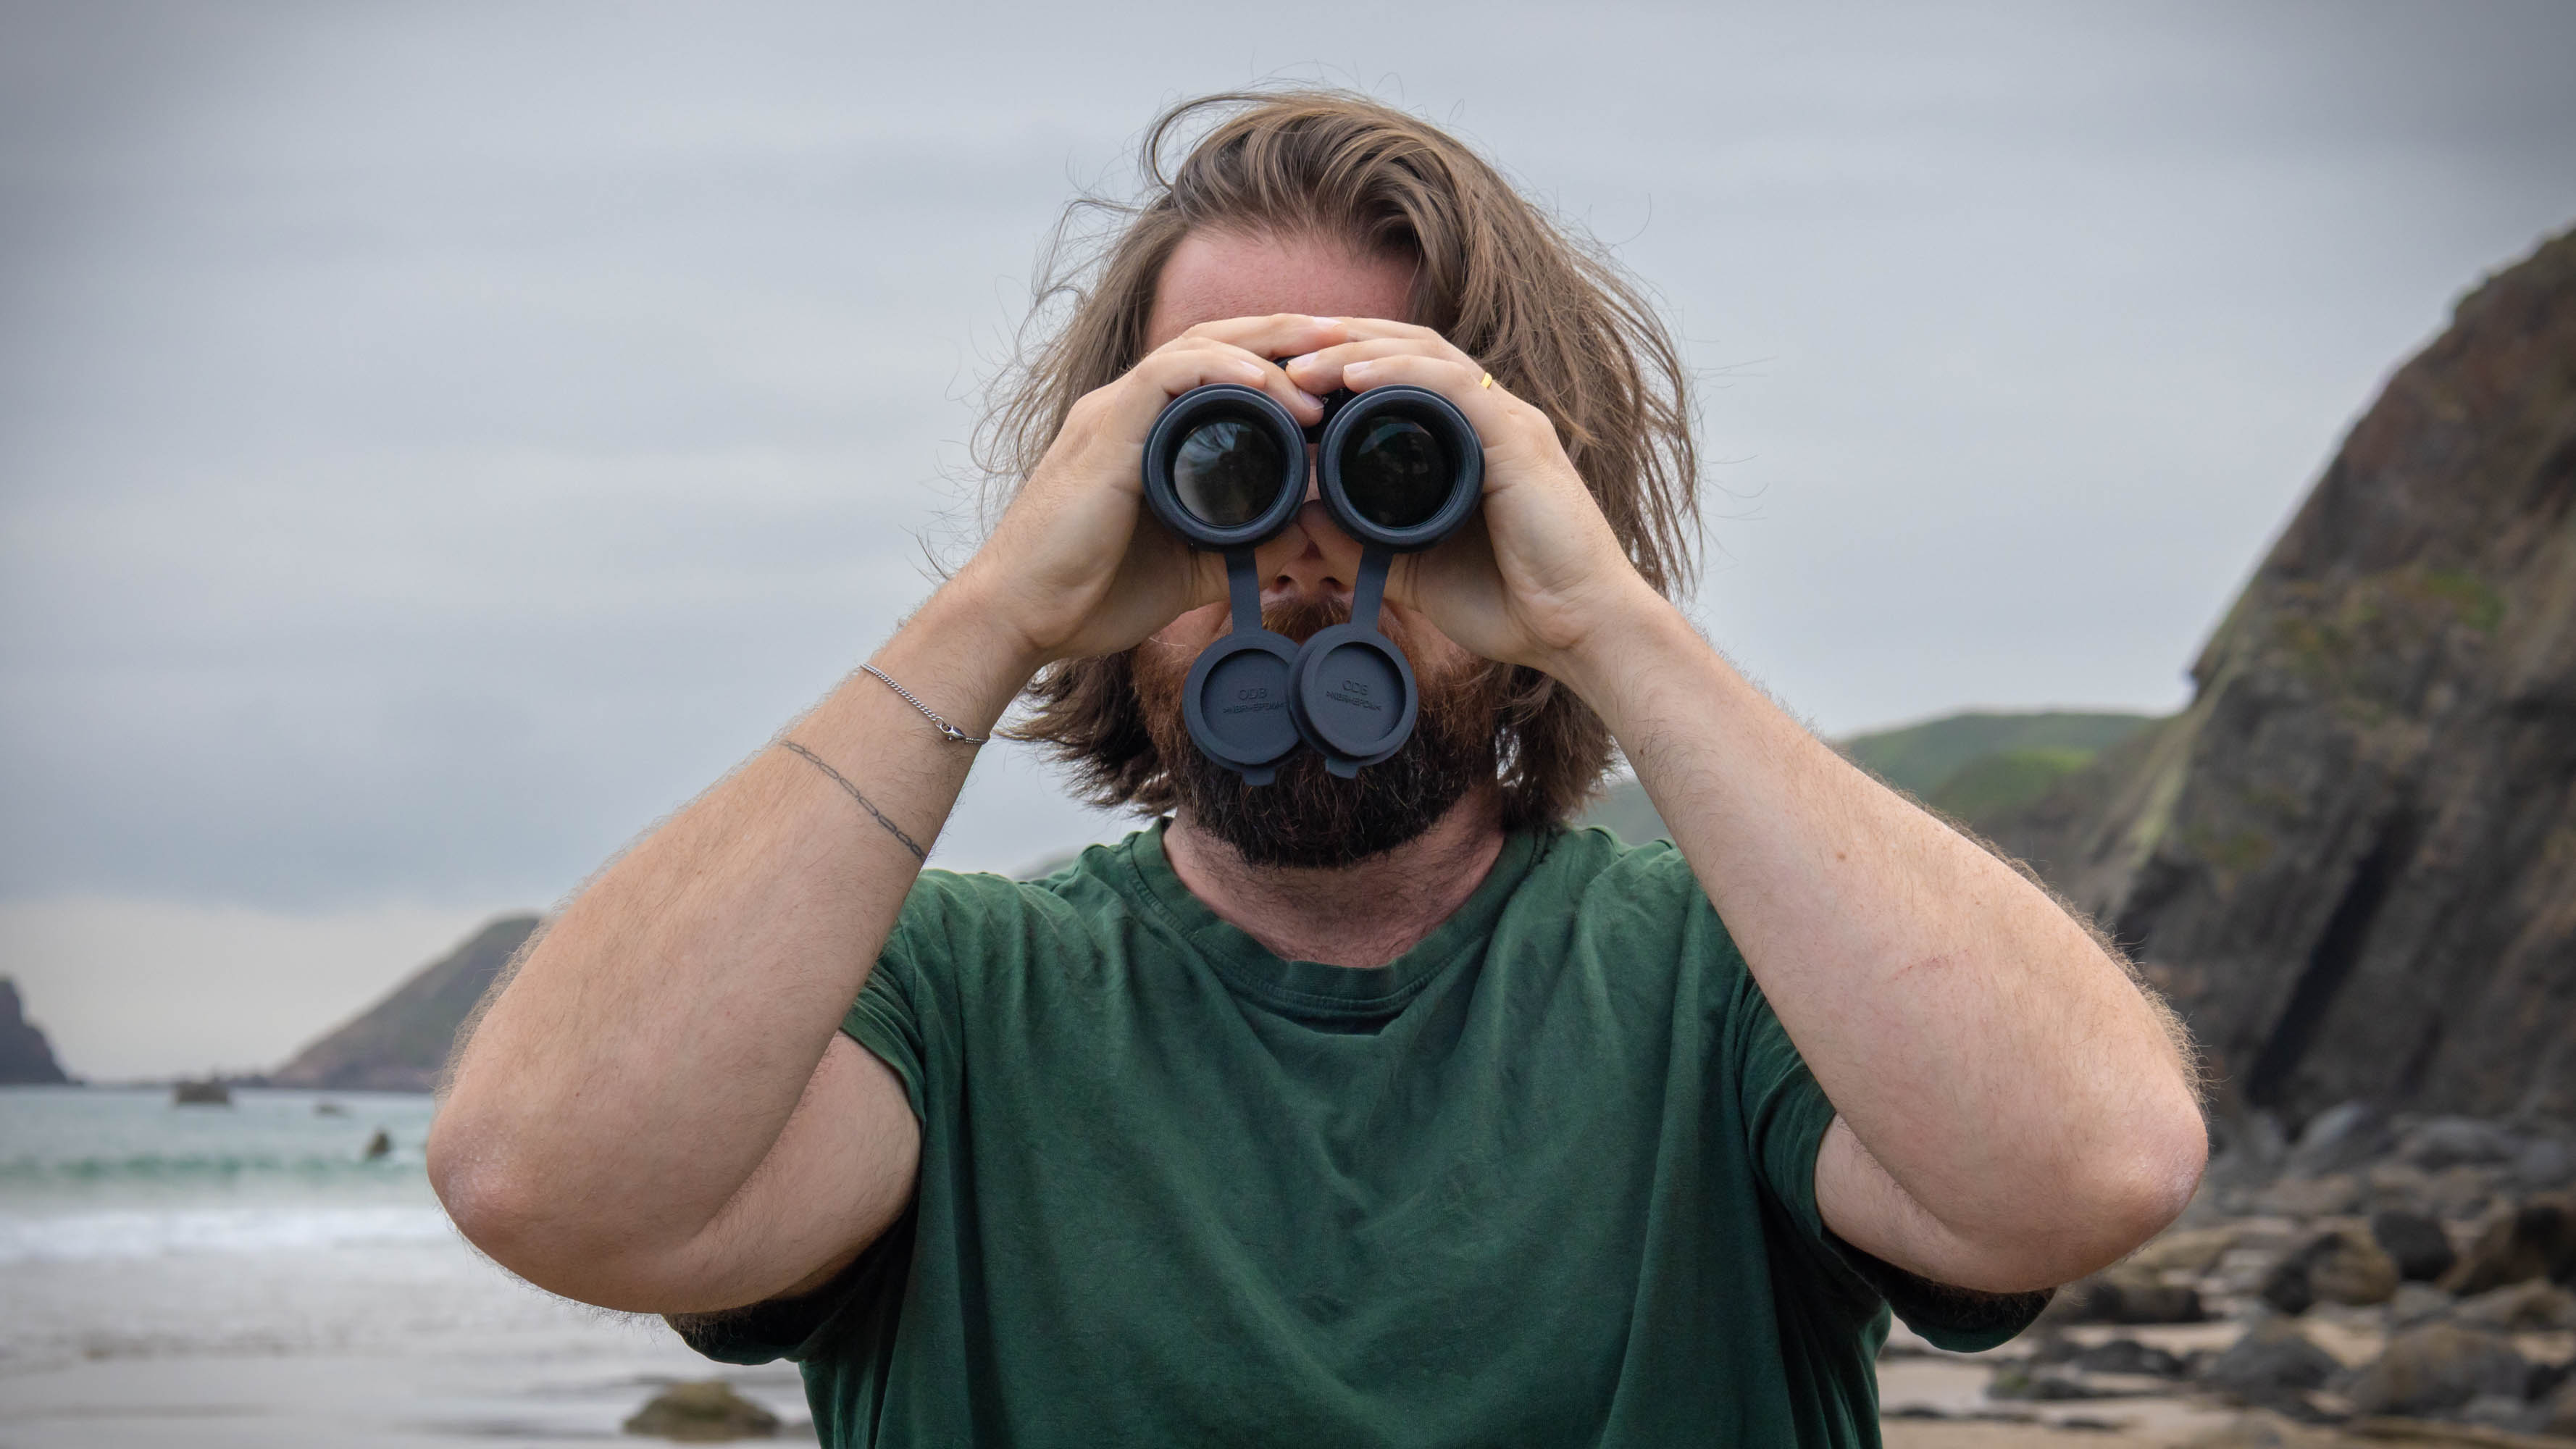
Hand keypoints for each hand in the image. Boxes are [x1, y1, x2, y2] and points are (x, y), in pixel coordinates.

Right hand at [953, 314, 1345, 666]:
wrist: (1019, 619)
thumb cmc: (1089, 597)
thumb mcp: (1190, 568)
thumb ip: (1243, 549)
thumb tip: (1306, 536)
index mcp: (1146, 432)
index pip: (1220, 371)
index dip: (1280, 362)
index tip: (1339, 378)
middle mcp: (1128, 408)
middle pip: (1217, 342)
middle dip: (1288, 334)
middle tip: (1353, 339)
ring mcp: (1113, 413)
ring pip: (1200, 347)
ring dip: (1268, 349)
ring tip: (1326, 360)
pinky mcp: (1104, 431)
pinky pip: (1169, 376)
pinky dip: (1223, 371)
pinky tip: (1269, 383)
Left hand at [1282, 322, 1664, 677]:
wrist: (1582, 632)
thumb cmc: (1515, 603)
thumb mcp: (1415, 573)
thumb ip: (1363, 548)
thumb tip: (1302, 524)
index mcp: (1470, 440)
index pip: (1401, 376)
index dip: (1343, 363)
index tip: (1282, 376)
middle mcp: (1491, 418)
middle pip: (1408, 350)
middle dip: (1339, 339)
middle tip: (1278, 346)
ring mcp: (1509, 422)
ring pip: (1424, 357)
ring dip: (1357, 349)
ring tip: (1300, 356)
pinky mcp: (1520, 440)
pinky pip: (1453, 388)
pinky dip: (1400, 374)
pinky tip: (1352, 375)